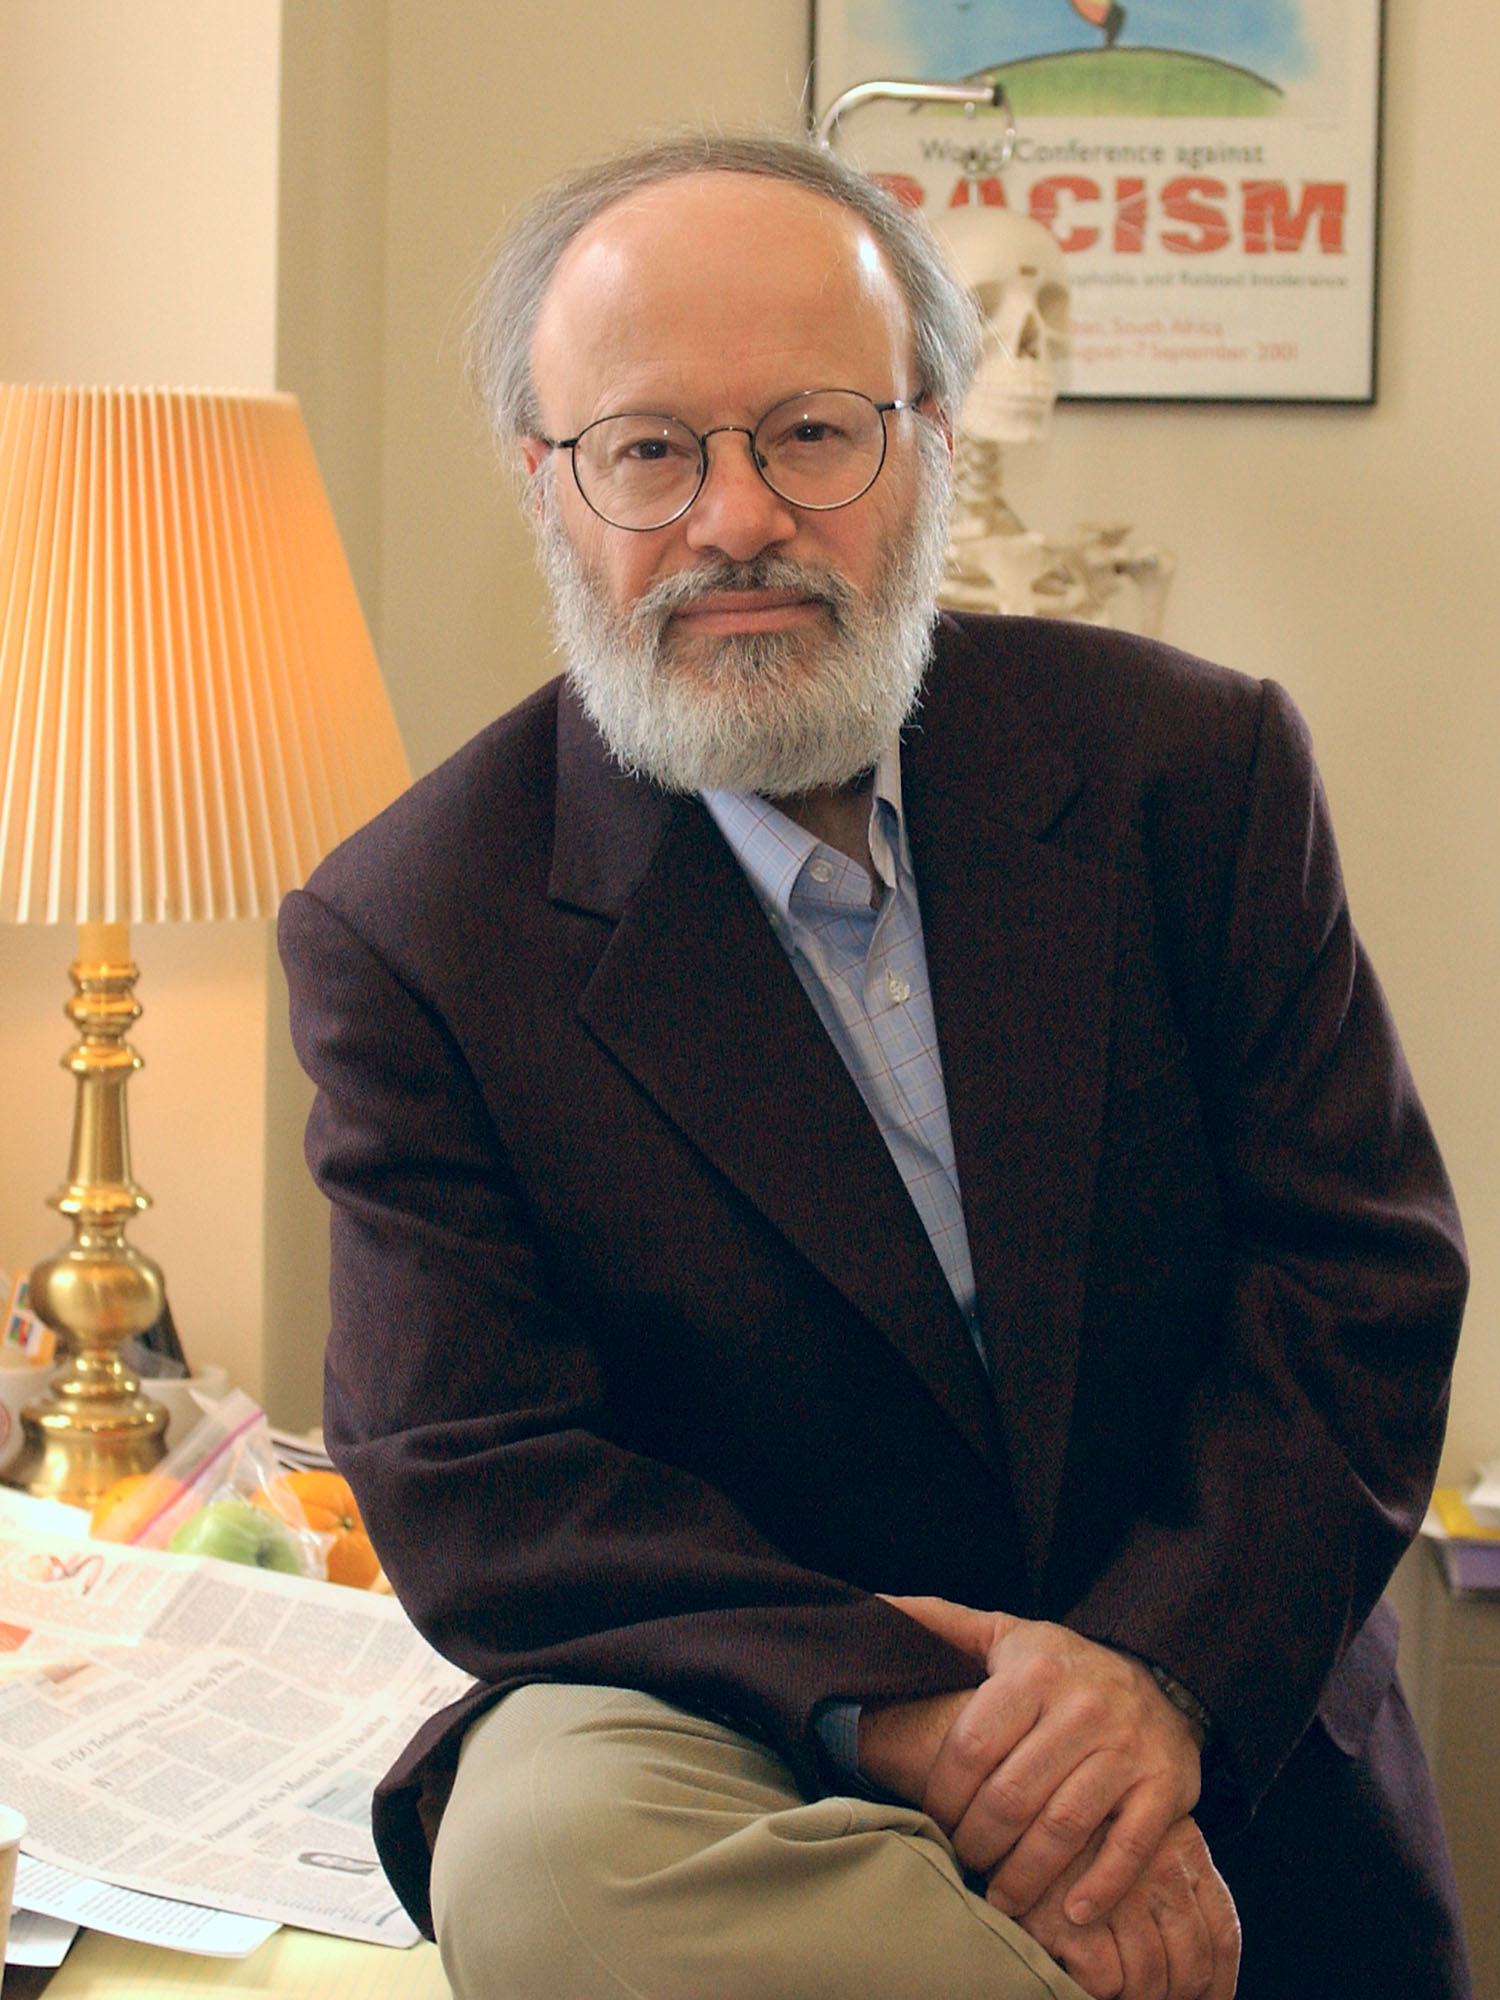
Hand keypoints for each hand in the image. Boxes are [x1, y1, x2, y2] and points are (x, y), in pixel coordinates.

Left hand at [880, 1595, 1202, 1924]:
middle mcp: (1083, 1709)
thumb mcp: (1002, 1634)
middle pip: (1012, 1795)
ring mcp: (1127, 1749)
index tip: (931, 1818)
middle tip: (962, 1861)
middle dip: (976, 1841)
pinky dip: (1101, 1886)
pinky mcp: (1165, 1786)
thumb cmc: (1059, 1667)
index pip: (972, 1746)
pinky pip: (1130, 1847)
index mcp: (1035, 1672)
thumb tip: (872, 1607)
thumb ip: (938, 1623)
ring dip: (1025, 1876)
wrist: (1158, 1679)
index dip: (942, 1793)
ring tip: (1001, 1899)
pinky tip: (1072, 1913)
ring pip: (1063, 1827)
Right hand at [1018, 1818, 1239, 1999]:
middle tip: (1150, 1994)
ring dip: (1135, 1994)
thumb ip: (1176, 1878)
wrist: (1016, 1792)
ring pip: (1149, 1980)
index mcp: (1185, 1848)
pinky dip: (1099, 1988)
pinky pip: (1106, 1982)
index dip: (1220, 1983)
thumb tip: (1203, 1970)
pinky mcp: (1070, 1918)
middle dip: (1175, 1995)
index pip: (1223, 1934)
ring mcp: (1118, 1894)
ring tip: (1115, 1983)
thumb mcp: (1143, 1831)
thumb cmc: (1083, 1824)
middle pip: (1191, 1966)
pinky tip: (1081, 1967)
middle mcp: (1162, 1870)